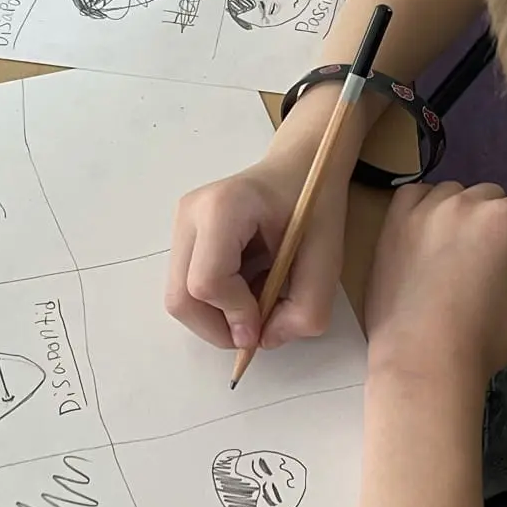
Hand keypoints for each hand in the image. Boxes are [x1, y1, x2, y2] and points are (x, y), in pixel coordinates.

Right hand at [167, 155, 348, 350]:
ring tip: (256, 301)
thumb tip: (264, 341)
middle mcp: (190, 214)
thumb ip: (306, 308)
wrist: (299, 165)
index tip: (267, 322)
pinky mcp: (182, 237)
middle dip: (218, 327)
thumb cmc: (315, 203)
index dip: (235, 315)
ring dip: (217, 317)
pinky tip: (246, 288)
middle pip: (180, 298)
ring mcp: (181, 225)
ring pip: (179, 298)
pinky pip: (186, 288)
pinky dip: (216, 304)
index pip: (207, 282)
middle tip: (257, 329)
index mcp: (223, 207)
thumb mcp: (327, 258)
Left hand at [364, 182, 506, 384]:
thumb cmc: (490, 337)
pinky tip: (428, 238)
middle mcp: (466, 202)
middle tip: (487, 267)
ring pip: (455, 194)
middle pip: (494, 198)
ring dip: (462, 215)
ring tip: (455, 256)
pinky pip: (415, 194)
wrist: (424, 358)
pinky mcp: (394, 222)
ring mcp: (425, 209)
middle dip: (498, 225)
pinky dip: (425, 208)